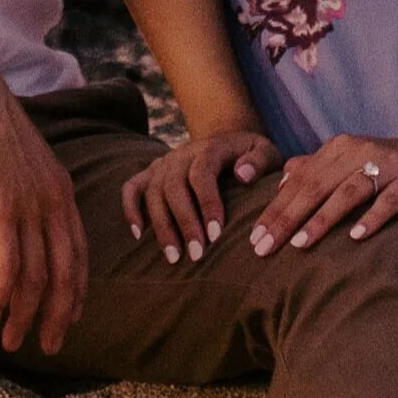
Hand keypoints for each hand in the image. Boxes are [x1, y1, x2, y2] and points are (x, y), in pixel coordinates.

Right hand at [0, 72, 89, 355]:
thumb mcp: (18, 165)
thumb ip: (27, 193)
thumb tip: (16, 221)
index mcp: (61, 193)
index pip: (78, 254)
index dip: (76, 292)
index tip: (69, 319)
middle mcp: (53, 204)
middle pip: (65, 274)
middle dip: (58, 316)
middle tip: (48, 347)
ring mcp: (30, 207)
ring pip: (36, 277)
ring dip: (23, 315)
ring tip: (10, 340)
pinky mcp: (1, 210)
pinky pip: (7, 266)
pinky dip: (0, 296)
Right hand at [121, 128, 280, 264]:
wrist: (228, 140)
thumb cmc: (251, 156)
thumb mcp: (266, 151)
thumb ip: (259, 161)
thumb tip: (243, 175)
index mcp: (210, 147)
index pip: (202, 172)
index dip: (207, 203)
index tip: (216, 235)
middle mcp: (182, 154)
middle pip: (173, 185)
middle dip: (184, 222)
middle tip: (196, 255)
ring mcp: (163, 163)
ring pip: (153, 191)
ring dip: (161, 225)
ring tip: (174, 257)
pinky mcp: (151, 173)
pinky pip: (131, 188)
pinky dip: (131, 209)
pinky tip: (138, 235)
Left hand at [249, 132, 397, 258]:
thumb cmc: (385, 165)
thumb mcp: (348, 162)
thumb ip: (316, 168)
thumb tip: (281, 181)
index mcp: (337, 149)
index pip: (299, 181)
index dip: (274, 209)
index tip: (254, 237)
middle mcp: (358, 152)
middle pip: (316, 187)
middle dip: (287, 218)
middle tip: (265, 247)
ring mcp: (386, 165)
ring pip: (348, 192)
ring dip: (323, 219)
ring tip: (301, 244)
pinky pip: (388, 201)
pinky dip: (371, 218)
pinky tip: (355, 238)